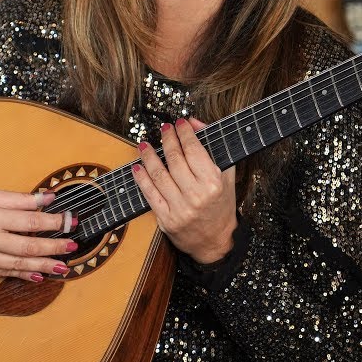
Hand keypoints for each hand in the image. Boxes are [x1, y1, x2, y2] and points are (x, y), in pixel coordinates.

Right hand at [0, 189, 78, 281]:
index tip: (70, 222)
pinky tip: (39, 275)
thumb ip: (19, 199)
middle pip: (28, 245)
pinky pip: (6, 274)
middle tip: (72, 246)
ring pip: (20, 264)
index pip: (31, 220)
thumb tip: (47, 198)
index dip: (54, 222)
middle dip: (54, 247)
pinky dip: (24, 275)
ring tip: (62, 265)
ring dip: (44, 265)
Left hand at [133, 117, 237, 264]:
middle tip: (163, 129)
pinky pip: (149, 194)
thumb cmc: (221, 203)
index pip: (194, 150)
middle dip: (167, 139)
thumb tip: (194, 122)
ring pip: (159, 175)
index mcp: (213, 183)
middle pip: (175, 159)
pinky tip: (137, 167)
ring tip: (144, 144)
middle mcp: (197, 195)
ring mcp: (180, 208)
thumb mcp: (225, 174)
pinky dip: (141, 179)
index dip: (184, 133)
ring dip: (148, 156)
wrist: (215, 240)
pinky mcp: (166, 220)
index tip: (179, 123)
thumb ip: (212, 145)